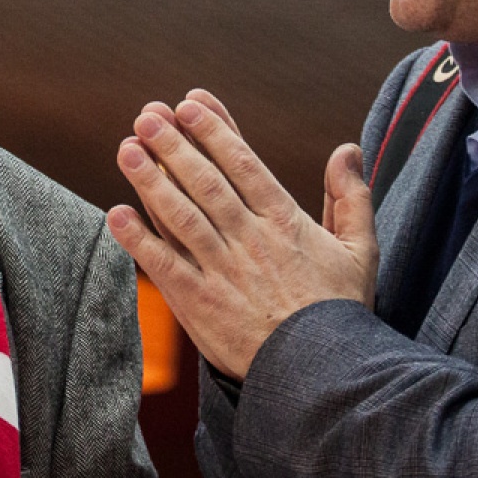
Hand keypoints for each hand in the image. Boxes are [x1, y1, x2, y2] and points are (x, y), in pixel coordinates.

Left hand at [106, 88, 378, 381]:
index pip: (244, 165)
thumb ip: (351, 197)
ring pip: (181, 217)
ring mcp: (223, 272)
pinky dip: (139, 241)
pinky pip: (164, 267)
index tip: (189, 102)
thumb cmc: (340, 311)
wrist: (324, 375)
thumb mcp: (361, 251)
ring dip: (151, 181)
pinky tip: (116, 214)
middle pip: (206, 183)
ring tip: (126, 149)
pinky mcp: (200, 305)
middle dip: (174, 145)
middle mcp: (251, 241)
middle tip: (146, 115)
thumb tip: (347, 149)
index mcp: (285, 222)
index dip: (214, 131)